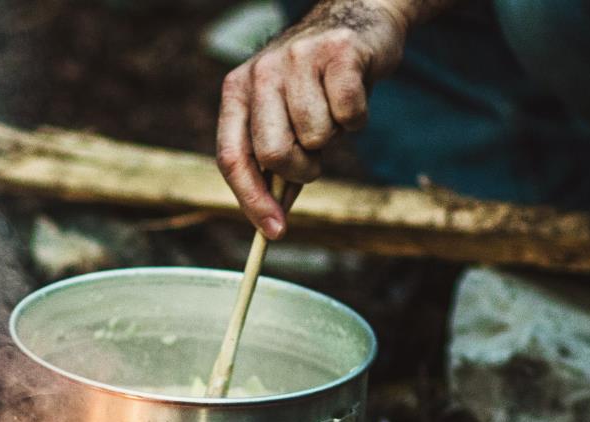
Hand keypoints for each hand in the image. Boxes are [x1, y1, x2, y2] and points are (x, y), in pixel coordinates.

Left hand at [217, 0, 412, 237]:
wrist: (358, 19)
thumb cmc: (318, 82)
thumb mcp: (287, 118)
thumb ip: (276, 166)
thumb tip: (271, 222)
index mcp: (237, 91)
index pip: (231, 157)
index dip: (251, 200)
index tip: (273, 232)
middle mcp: (261, 72)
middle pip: (272, 153)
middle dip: (301, 169)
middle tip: (316, 157)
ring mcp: (297, 59)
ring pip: (317, 137)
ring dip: (334, 138)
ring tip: (334, 111)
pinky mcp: (337, 53)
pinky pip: (349, 116)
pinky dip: (358, 119)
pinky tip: (355, 95)